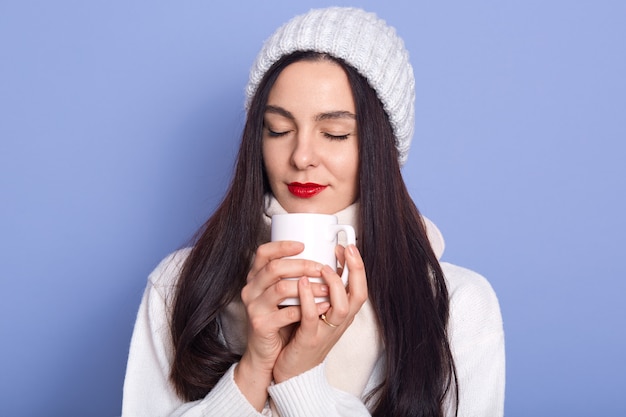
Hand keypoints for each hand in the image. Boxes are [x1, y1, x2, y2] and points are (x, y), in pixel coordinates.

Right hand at [235, 240, 329, 409]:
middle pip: (275, 268)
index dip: (282, 246)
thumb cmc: (279, 320)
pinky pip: (286, 313)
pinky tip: (324, 307)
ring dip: (309, 288)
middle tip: (323, 268)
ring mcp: (254, 307)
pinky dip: (308, 308)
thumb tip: (322, 258)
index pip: (264, 253)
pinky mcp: (261, 325)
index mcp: (256, 277)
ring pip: (282, 288)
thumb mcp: (282, 294)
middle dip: (303, 265)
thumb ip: (292, 277)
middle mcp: (251, 289)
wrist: (266, 354)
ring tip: (327, 289)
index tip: (304, 245)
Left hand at [272, 244, 367, 382]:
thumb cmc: (303, 337)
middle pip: (359, 296)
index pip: (360, 288)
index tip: (348, 247)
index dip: (357, 267)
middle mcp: (340, 323)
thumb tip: (324, 263)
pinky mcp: (309, 340)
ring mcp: (326, 332)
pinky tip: (302, 283)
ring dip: (334, 284)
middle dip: (356, 270)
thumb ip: (323, 292)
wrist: (292, 372)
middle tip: (347, 250)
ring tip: (323, 266)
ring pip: (342, 307)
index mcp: (343, 314)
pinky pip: (312, 317)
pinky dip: (309, 299)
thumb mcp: (319, 312)